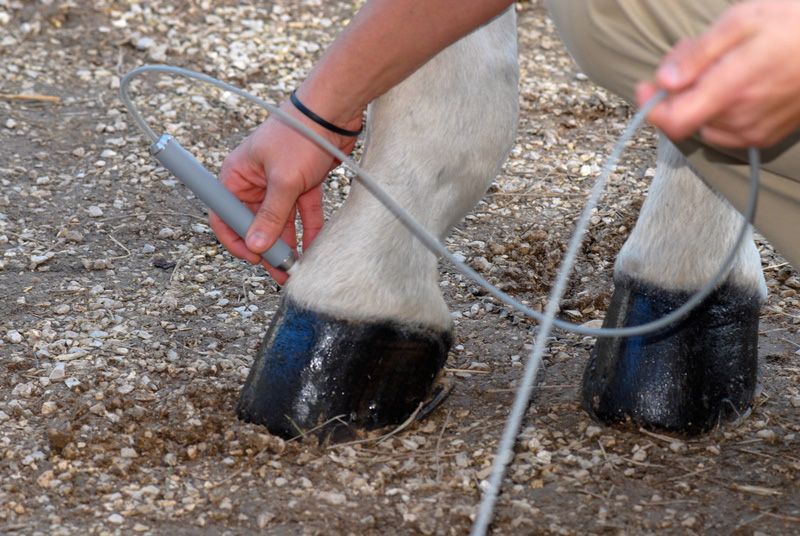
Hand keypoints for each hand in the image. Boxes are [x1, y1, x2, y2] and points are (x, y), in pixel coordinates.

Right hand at [209, 97, 360, 283]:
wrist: (334, 110)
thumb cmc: (300, 135)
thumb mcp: (283, 181)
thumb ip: (271, 216)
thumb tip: (257, 246)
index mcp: (237, 175)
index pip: (225, 214)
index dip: (236, 239)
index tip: (253, 257)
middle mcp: (255, 180)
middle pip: (255, 222)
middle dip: (267, 247)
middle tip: (280, 271)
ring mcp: (280, 182)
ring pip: (280, 220)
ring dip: (288, 243)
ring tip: (296, 268)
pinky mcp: (303, 183)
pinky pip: (302, 212)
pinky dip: (308, 228)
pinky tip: (314, 248)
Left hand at [637, 0, 799, 147]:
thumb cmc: (794, 23)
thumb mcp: (741, 22)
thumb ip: (697, 55)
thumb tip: (664, 82)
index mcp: (730, 91)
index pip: (673, 121)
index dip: (651, 107)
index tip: (645, 87)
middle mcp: (740, 119)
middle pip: (686, 117)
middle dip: (680, 87)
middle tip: (694, 52)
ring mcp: (754, 132)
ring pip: (704, 123)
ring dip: (700, 98)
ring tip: (721, 63)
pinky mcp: (766, 137)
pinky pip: (726, 131)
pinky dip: (720, 110)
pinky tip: (736, 82)